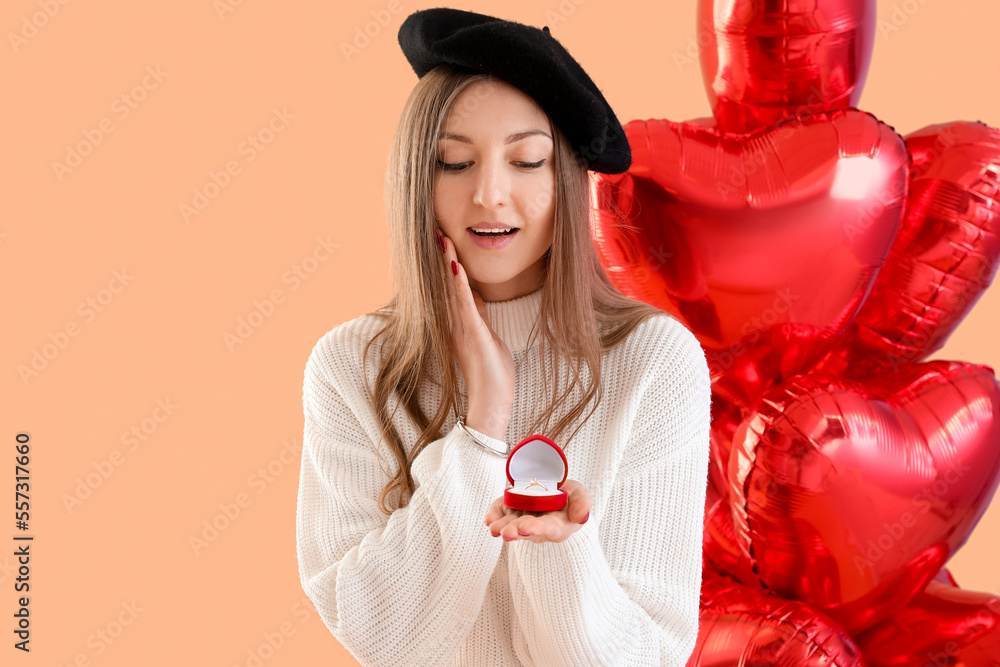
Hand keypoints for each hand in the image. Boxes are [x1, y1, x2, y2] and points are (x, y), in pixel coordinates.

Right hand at [435, 228, 514, 438]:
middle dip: (441, 257)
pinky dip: (460, 287)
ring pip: (452, 290)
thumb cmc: (493, 375)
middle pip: (446, 284)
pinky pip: (465, 306)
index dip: (447, 264)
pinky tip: (456, 268)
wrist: (491, 403)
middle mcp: (456, 324)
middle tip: (434, 231)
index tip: (442, 241)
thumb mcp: (488, 339)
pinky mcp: (473, 335)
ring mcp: (463, 329)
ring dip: (447, 264)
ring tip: (442, 240)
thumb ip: (480, 318)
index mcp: (460, 324)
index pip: (452, 288)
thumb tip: (476, 298)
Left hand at [483, 479, 592, 543]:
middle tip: (506, 532)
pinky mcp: (511, 510)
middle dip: (515, 530)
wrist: (556, 494)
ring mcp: (522, 519)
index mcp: (556, 525)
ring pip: (510, 525)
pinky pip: (500, 514)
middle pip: (524, 530)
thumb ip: (583, 504)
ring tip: (492, 527)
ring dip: (500, 526)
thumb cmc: (570, 498)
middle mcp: (537, 526)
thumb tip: (580, 517)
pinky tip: (488, 518)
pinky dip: (494, 515)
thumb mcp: (581, 495)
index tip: (526, 529)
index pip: (546, 528)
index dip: (536, 529)